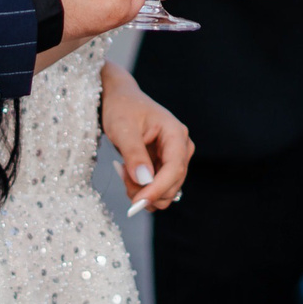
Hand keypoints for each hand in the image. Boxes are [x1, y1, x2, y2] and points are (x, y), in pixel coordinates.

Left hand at [100, 61, 192, 213]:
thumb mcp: (122, 128)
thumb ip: (134, 154)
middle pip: (173, 184)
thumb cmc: (122, 108)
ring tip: (124, 172)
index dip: (158, 188)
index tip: (137, 202)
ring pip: (165, 191)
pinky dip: (141, 188)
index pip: (175, 168)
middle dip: (146, 190)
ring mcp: (174, 158)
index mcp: (175, 133)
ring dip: (142, 191)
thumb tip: (144, 180)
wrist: (121, 101)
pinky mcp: (165, 166)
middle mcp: (181, 147)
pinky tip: (128, 174)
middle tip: (122, 178)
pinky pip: (157, 188)